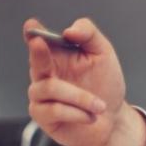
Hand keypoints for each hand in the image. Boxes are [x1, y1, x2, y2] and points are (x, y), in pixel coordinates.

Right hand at [24, 16, 145, 145]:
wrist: (113, 118)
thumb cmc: (104, 85)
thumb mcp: (103, 54)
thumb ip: (89, 35)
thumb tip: (70, 31)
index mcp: (55, 55)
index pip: (37, 40)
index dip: (33, 33)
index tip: (31, 26)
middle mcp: (44, 73)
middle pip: (35, 61)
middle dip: (38, 53)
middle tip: (39, 43)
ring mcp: (40, 95)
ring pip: (50, 88)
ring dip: (81, 98)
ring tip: (100, 106)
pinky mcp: (42, 116)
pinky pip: (54, 110)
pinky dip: (77, 113)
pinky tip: (90, 116)